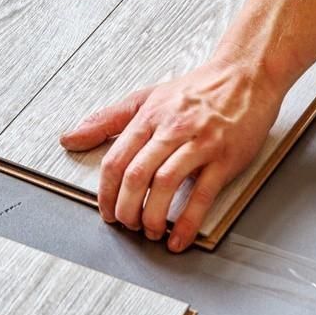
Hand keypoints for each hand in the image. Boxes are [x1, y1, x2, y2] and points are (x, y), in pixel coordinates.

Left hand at [60, 57, 284, 251]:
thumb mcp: (147, 98)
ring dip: (152, 216)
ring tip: (150, 231)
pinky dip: (187, 222)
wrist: (246, 76)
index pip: (116, 160)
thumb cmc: (198, 90)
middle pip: (136, 175)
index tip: (107, 211)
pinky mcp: (225, 157)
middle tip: (127, 224)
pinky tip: (178, 237)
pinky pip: (202, 195)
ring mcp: (200, 143)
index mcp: (150, 116)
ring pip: (165, 184)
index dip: (106, 193)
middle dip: (126, 208)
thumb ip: (106, 120)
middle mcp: (173, 129)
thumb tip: (69, 138)